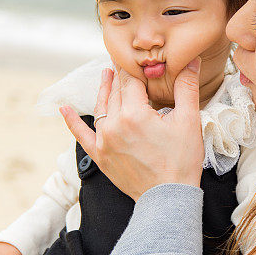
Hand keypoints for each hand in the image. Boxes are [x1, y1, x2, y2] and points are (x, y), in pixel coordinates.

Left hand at [59, 57, 204, 200]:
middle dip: (121, 76)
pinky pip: (81, 135)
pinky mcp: (100, 156)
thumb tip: (191, 61)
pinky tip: (64, 109)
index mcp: (134, 114)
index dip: (135, 67)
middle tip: (123, 61)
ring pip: (102, 108)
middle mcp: (114, 124)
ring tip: (106, 76)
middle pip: (117, 92)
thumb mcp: (189, 121)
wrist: (168, 199)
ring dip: (104, 90)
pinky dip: (72, 122)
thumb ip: (186, 87)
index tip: (135, 56)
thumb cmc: (181, 162)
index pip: (132, 80)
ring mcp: (104, 141)